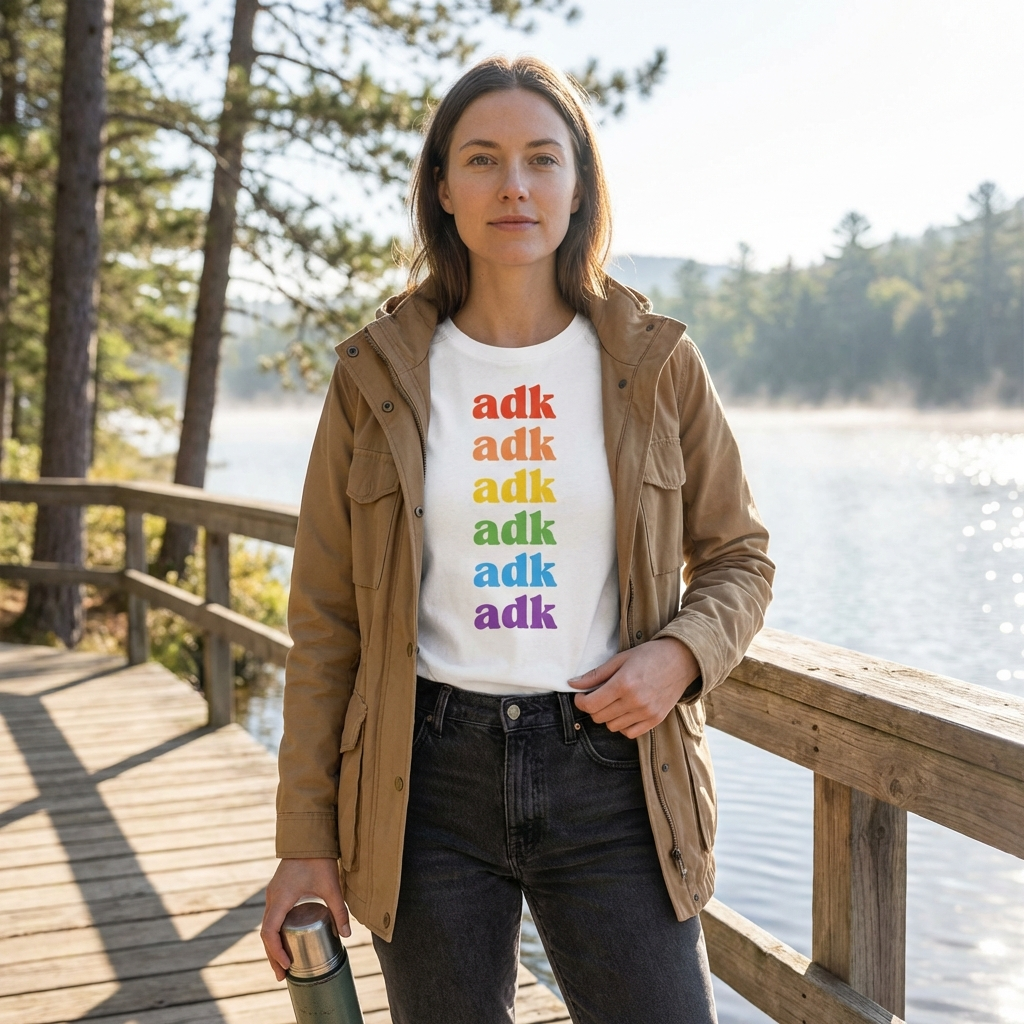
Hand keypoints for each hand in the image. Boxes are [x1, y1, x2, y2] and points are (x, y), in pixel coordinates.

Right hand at [261, 857, 349, 980]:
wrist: (310, 836)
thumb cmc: (319, 859)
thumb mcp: (331, 885)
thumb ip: (339, 910)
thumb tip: (347, 935)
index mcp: (281, 897)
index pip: (269, 932)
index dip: (276, 952)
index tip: (287, 965)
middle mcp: (273, 897)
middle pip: (266, 933)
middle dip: (273, 956)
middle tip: (282, 976)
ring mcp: (274, 894)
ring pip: (267, 926)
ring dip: (273, 946)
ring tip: (283, 965)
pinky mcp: (279, 891)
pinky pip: (272, 917)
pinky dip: (276, 933)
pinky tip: (285, 942)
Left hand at [570, 638, 699, 737]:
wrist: (681, 660)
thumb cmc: (649, 656)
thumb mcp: (620, 659)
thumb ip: (595, 675)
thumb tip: (573, 684)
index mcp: (623, 684)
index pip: (591, 705)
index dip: (580, 702)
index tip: (581, 696)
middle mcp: (634, 701)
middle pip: (599, 717)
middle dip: (593, 707)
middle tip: (598, 696)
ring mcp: (646, 713)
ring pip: (612, 727)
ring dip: (608, 716)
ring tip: (615, 701)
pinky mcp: (655, 720)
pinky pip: (629, 733)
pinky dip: (623, 725)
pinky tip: (625, 711)